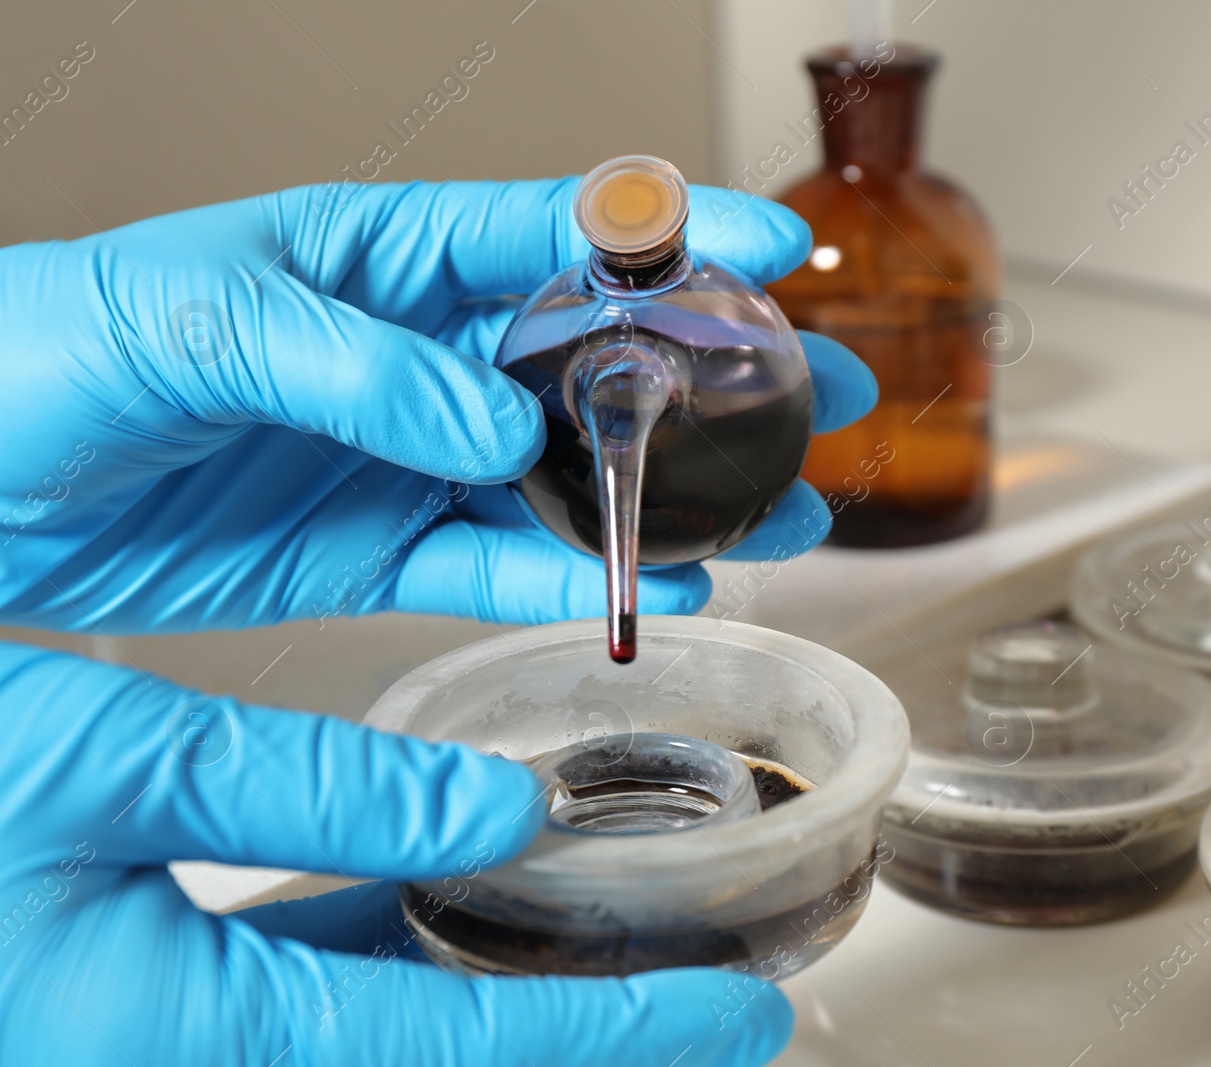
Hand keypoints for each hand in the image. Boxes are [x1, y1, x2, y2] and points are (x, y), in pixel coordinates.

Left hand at [0, 179, 874, 633]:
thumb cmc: (38, 353)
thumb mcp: (184, 322)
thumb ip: (347, 364)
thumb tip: (486, 429)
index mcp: (374, 255)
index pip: (551, 231)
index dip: (671, 233)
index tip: (773, 240)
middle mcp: (409, 352)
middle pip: (597, 358)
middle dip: (717, 373)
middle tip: (820, 396)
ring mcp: (400, 456)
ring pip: (570, 472)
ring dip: (675, 492)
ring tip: (779, 512)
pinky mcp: (370, 549)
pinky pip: (498, 565)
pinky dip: (579, 579)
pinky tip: (655, 584)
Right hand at [0, 640, 791, 1064]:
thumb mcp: (79, 780)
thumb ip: (286, 793)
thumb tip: (477, 808)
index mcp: (178, 1034)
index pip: (451, 1057)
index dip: (612, 1038)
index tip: (741, 1016)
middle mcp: (191, 1047)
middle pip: (438, 1058)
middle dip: (582, 1030)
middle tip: (711, 990)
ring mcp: (181, 1023)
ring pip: (383, 1024)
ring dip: (502, 982)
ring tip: (616, 931)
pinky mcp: (160, 985)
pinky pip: (312, 984)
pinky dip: (400, 946)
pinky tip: (456, 884)